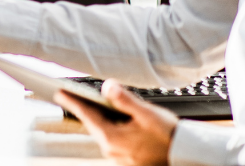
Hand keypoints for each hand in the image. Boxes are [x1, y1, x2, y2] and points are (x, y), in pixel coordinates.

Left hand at [54, 79, 177, 165]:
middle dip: (84, 108)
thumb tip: (107, 86)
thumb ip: (125, 99)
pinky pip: (113, 140)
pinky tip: (114, 120)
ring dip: (99, 119)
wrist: (185, 157)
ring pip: (103, 132)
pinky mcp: (126, 160)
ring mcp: (118, 157)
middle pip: (93, 124)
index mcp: (112, 138)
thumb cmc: (168, 136)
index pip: (86, 115)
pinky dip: (110, 128)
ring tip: (92, 103)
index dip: (72, 101)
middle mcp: (111, 150)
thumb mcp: (147, 114)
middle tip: (70, 95)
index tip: (59, 92)